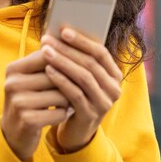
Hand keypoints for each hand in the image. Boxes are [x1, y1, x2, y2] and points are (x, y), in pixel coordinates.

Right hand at [1, 50, 69, 161]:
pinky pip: (59, 113)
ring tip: (67, 102)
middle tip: (77, 87)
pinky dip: (64, 114)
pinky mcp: (27, 120)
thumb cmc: (28, 100)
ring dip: (68, 100)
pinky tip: (61, 114)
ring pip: (60, 95)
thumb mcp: (29, 79)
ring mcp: (18, 102)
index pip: (47, 55)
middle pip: (56, 75)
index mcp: (13, 68)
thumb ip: (46, 62)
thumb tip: (71, 41)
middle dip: (69, 82)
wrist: (13, 133)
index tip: (79, 65)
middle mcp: (13, 83)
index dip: (66, 59)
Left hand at [40, 29, 122, 152]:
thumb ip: (77, 59)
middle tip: (48, 40)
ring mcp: (104, 103)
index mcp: (114, 75)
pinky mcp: (91, 115)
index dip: (82, 40)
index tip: (63, 30)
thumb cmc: (76, 96)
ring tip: (45, 52)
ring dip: (62, 62)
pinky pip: (75, 93)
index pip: (101, 52)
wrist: (77, 131)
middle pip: (91, 63)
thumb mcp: (81, 77)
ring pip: (84, 77)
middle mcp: (114, 89)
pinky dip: (61, 80)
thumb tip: (58, 33)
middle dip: (67, 49)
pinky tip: (48, 70)